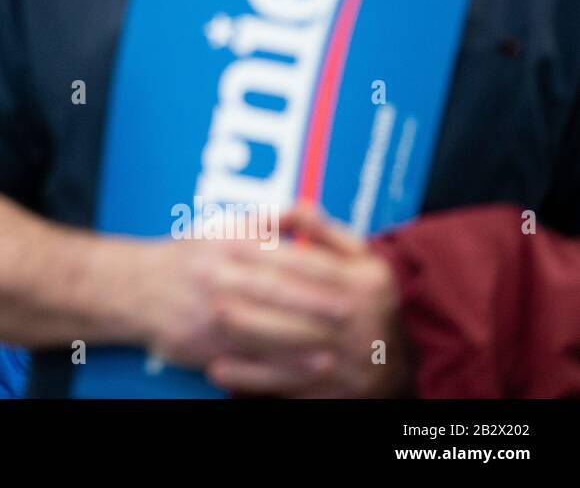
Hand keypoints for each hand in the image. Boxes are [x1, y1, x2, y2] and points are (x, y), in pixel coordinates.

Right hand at [140, 233, 341, 369]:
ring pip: (265, 328)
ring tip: (338, 342)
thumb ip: (263, 221)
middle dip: (316, 303)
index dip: (316, 269)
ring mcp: (211, 313)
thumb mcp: (217, 228)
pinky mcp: (206, 345)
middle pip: (275, 291)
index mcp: (225, 245)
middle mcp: (218, 277)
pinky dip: (284, 365)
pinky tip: (310, 365)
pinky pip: (252, 358)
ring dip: (304, 337)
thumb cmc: (183, 257)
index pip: (279, 255)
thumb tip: (304, 212)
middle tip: (351, 310)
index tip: (345, 277)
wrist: (131, 288)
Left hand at [204, 204, 409, 397]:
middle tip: (210, 279)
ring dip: (247, 332)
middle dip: (250, 290)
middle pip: (297, 303)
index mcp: (366, 283)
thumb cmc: (365, 299)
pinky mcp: (331, 393)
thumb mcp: (360, 259)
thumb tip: (288, 209)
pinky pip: (284, 385)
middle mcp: (360, 322)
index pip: (310, 263)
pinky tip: (219, 368)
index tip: (230, 240)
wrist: (392, 362)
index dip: (267, 250)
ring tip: (212, 315)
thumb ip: (324, 232)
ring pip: (288, 346)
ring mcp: (346, 362)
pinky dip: (250, 378)